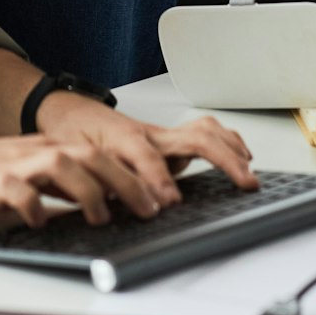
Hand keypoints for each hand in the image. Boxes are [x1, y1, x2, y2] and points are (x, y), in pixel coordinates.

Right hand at [0, 132, 197, 229]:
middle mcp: (36, 153)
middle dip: (125, 182)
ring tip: (102, 217)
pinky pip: (15, 190)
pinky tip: (41, 220)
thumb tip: (108, 205)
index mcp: (49, 150)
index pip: (101, 155)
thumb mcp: (29, 176)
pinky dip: (32, 204)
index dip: (134, 173)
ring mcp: (12, 166)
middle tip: (149, 209)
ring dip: (87, 190)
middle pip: (89, 156)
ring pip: (60, 164)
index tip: (162, 197)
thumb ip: (62, 187)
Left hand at [36, 95, 256, 205]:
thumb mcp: (77, 161)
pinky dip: (225, 141)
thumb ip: (100, 182)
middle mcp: (149, 133)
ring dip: (230, 148)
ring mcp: (161, 133)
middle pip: (194, 137)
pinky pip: (203, 132)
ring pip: (204, 130)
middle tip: (243, 182)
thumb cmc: (72, 134)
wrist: (68, 110)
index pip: (146, 156)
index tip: (170, 202)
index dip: (159, 179)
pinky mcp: (168, 138)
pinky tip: (238, 154)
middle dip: (223, 159)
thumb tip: (120, 203)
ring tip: (248, 171)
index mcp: (122, 138)